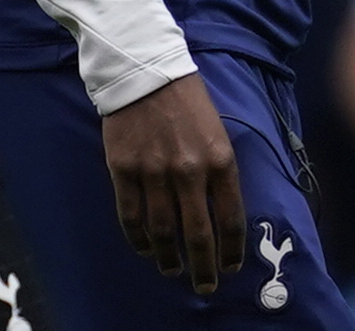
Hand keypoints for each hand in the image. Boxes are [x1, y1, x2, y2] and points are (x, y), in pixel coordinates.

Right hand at [102, 72, 243, 293]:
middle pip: (198, 235)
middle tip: (204, 285)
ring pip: (163, 231)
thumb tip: (219, 214)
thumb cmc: (187, 100)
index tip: (230, 268)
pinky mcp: (123, 169)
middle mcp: (189, 171)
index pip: (230, 220)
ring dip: (169, 258)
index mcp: (219, 161)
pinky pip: (131, 215)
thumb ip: (219, 172)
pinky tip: (145, 249)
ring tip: (172, 271)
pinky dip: (139, 239)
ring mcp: (153, 171)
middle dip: (203, 267)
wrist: (144, 68)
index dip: (231, 251)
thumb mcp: (217, 133)